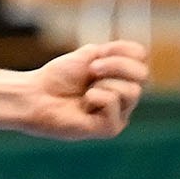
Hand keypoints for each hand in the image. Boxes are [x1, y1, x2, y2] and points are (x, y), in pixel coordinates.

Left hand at [21, 39, 147, 138]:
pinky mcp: (110, 129)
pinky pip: (114, 103)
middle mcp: (125, 97)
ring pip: (132, 91)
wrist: (36, 95)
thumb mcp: (90, 55)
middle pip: (143, 75)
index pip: (141, 57)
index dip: (121, 50)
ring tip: (85, 91)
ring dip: (103, 84)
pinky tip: (83, 105)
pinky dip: (96, 97)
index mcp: (122, 77)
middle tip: (92, 69)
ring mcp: (120, 115)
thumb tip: (140, 56)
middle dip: (116, 65)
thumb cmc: (59, 77)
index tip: (98, 53)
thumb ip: (116, 53)